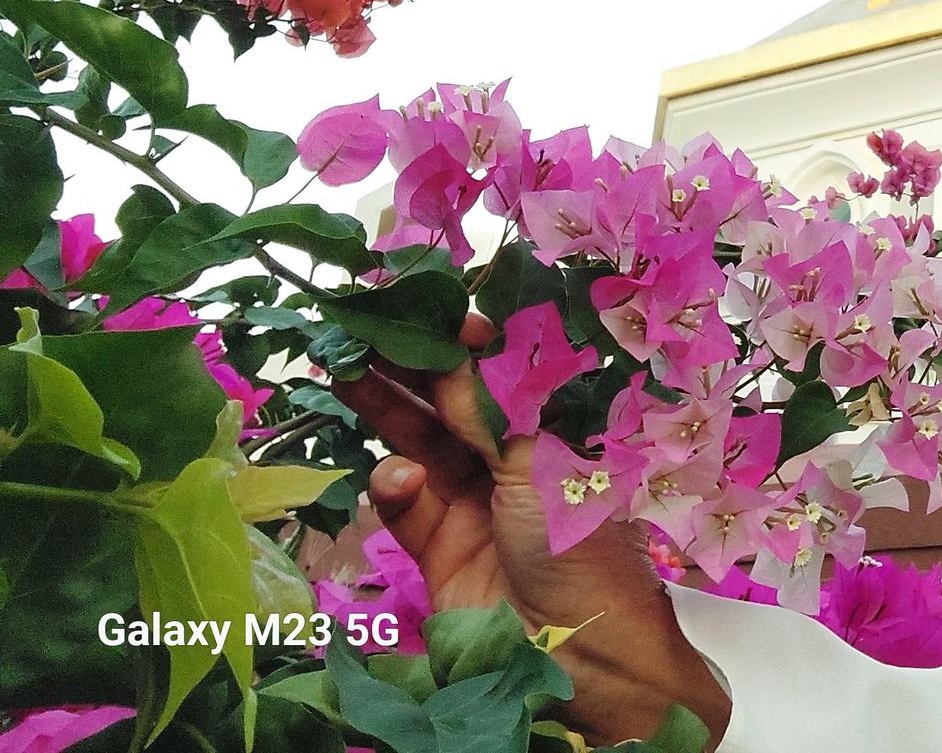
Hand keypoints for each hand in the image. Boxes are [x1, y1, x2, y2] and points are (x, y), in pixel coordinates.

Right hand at [331, 313, 732, 746]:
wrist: (578, 649)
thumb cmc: (576, 540)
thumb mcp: (536, 458)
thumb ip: (484, 407)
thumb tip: (460, 343)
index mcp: (554, 430)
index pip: (503, 373)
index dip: (465, 340)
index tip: (425, 305)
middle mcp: (515, 461)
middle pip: (453, 403)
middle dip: (410, 365)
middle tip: (364, 326)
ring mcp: (476, 505)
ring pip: (422, 444)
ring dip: (387, 408)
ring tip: (350, 370)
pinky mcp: (440, 551)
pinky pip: (407, 506)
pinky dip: (395, 488)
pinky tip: (397, 478)